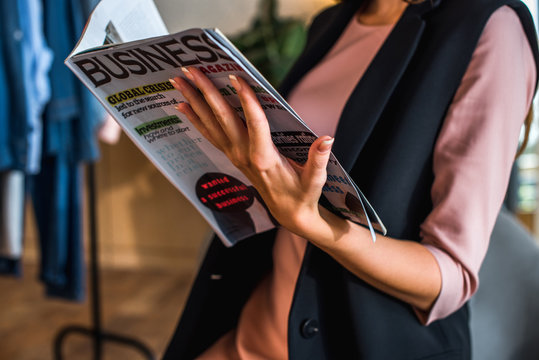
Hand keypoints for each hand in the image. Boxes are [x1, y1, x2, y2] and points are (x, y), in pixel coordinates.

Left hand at [169, 67, 333, 235]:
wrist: (289, 214)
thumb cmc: (303, 194)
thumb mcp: (315, 179)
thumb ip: (318, 159)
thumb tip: (328, 138)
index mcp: (265, 158)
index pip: (255, 123)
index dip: (246, 100)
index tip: (235, 77)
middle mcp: (245, 155)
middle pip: (223, 119)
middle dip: (206, 92)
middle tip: (190, 70)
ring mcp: (235, 156)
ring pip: (211, 124)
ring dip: (194, 101)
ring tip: (178, 80)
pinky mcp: (233, 157)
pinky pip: (210, 134)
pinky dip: (196, 119)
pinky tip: (182, 105)